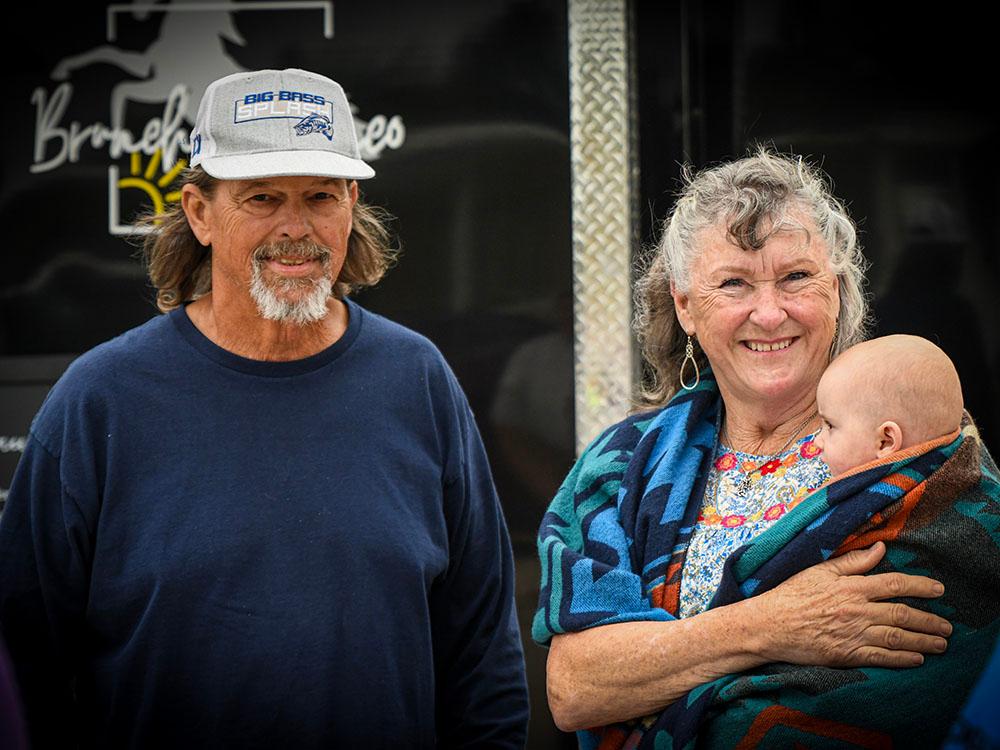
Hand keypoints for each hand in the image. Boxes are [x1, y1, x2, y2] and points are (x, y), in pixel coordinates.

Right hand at [754, 542, 950, 667]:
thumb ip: (853, 561)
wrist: (769, 625)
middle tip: (947, 625)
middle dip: (930, 620)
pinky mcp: (847, 654)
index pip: (895, 584)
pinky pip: (882, 657)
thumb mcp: (820, 570)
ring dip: (923, 641)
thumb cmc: (791, 594)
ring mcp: (853, 634)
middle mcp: (857, 610)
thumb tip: (880, 549)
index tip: (939, 589)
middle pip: (903, 614)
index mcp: (852, 586)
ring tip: (940, 644)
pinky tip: (916, 659)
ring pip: (898, 637)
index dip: (921, 586)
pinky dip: (903, 659)